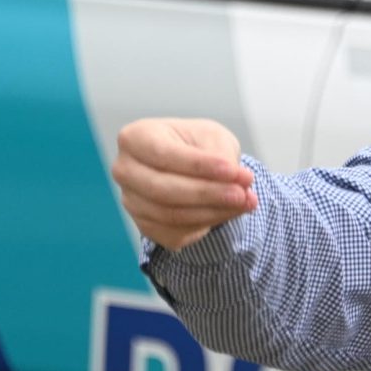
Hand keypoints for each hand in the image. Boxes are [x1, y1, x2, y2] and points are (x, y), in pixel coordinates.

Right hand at [114, 118, 255, 251]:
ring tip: (245, 202)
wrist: (191, 166)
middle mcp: (125, 171)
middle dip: (208, 194)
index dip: (199, 165)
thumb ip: (222, 155)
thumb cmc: (196, 144)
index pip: (164, 154)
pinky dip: (206, 225)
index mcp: (135, 138)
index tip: (233, 171)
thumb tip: (237, 181)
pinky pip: (175, 233)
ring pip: (171, 215)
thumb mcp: (212, 136)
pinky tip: (229, 212)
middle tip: (242, 193)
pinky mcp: (145, 226)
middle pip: (163, 190)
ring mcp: (131, 201)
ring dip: (213, 212)